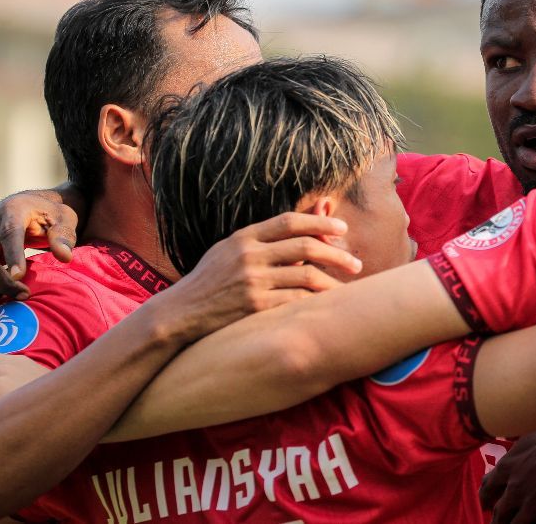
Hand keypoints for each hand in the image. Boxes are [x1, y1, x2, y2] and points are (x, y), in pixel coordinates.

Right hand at [0, 189, 79, 303]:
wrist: (29, 207)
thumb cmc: (50, 216)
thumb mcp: (65, 219)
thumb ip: (64, 236)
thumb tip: (65, 257)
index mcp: (13, 210)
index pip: (8, 234)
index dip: (12, 257)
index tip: (20, 278)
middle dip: (0, 282)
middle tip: (23, 295)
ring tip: (8, 297)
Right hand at [154, 212, 363, 343]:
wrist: (180, 314)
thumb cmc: (210, 281)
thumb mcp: (229, 251)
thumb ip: (263, 240)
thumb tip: (303, 229)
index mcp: (243, 237)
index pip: (290, 221)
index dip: (320, 223)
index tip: (342, 229)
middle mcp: (249, 255)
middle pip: (306, 246)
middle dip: (337, 254)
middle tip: (356, 263)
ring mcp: (252, 281)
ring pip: (307, 275)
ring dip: (333, 281)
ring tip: (347, 287)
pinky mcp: (255, 306)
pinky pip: (297, 300)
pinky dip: (316, 301)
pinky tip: (328, 304)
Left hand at [479, 416, 535, 523]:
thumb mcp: (534, 433)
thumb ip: (519, 446)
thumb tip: (511, 443)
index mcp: (509, 465)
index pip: (487, 485)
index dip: (485, 497)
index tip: (486, 503)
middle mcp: (515, 487)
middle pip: (499, 511)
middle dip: (498, 519)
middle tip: (498, 522)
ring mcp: (531, 505)